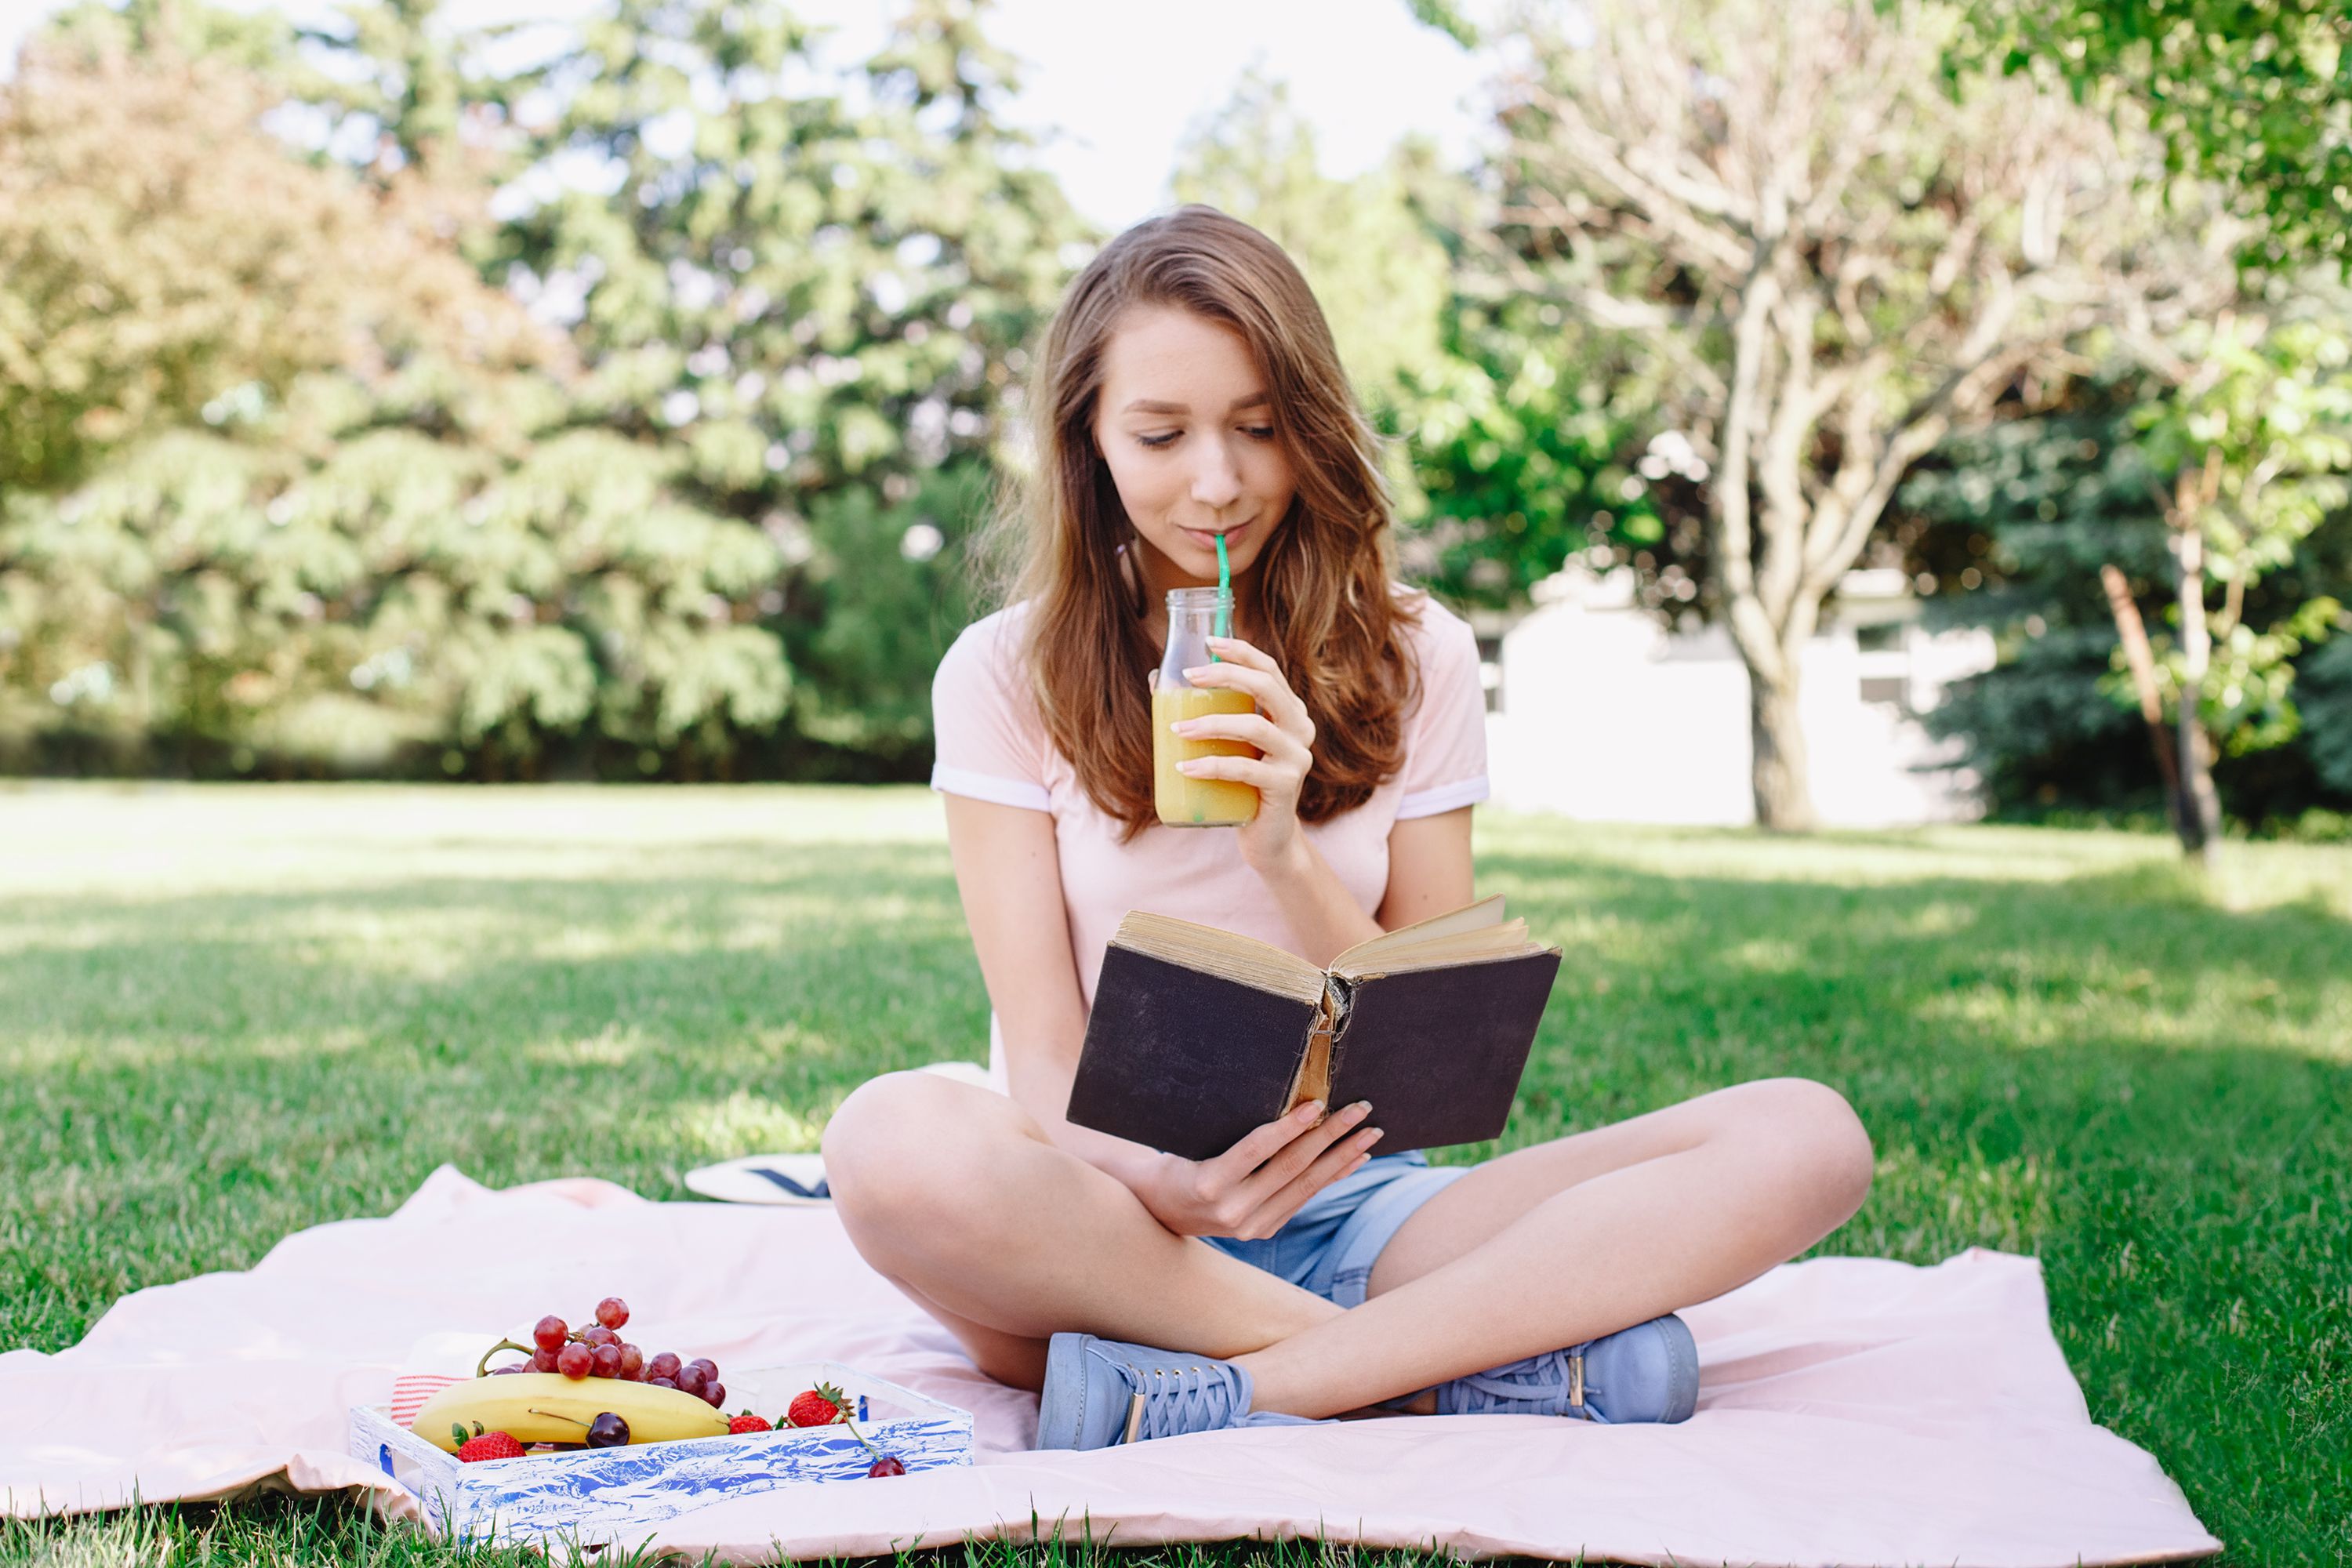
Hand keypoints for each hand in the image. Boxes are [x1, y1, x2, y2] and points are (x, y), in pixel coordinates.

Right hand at [1128, 1099, 1383, 1239]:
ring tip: (1369, 1134)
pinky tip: (1353, 1159)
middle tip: (1361, 1111)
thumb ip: (1233, 1132)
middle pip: (1292, 1168)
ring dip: (1343, 1158)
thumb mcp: (1193, 1141)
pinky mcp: (1264, 1231)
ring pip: (1306, 1186)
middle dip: (1332, 1136)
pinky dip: (1331, 1176)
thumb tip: (1286, 1101)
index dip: (1290, 1126)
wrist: (1160, 1209)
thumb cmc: (1177, 1161)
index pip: (1257, 1149)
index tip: (1318, 1104)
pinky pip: (1304, 1198)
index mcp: (1209, 1182)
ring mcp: (1251, 1227)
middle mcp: (1232, 1210)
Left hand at [1170, 635, 1314, 871]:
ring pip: (1254, 726)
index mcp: (1289, 712)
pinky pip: (1245, 768)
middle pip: (1266, 687)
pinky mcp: (1286, 786)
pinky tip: (1185, 767)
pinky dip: (1211, 765)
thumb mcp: (1230, 745)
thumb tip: (1156, 682)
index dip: (1241, 651)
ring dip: (1209, 723)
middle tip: (1187, 677)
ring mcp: (1296, 758)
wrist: (1268, 839)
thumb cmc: (1242, 785)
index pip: (1269, 669)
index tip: (1208, 643)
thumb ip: (1208, 714)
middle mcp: (1300, 728)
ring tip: (1175, 730)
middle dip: (1224, 675)